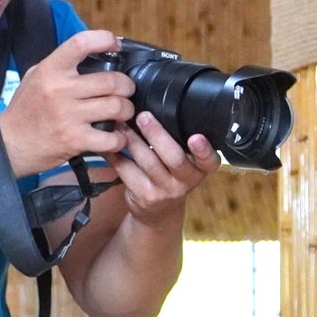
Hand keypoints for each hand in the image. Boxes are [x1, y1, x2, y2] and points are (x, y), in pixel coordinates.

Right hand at [0, 30, 134, 176]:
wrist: (8, 144)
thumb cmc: (25, 110)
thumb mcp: (35, 77)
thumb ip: (60, 65)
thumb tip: (93, 53)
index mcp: (51, 70)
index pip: (81, 43)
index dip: (104, 39)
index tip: (115, 44)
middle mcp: (60, 90)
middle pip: (111, 81)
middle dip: (126, 86)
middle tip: (126, 91)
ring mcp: (68, 116)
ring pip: (116, 107)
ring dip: (126, 110)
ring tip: (123, 112)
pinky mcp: (74, 140)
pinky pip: (110, 137)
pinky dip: (119, 138)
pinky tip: (116, 136)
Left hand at [111, 111, 219, 226]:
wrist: (158, 212)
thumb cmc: (172, 175)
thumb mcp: (186, 162)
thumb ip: (180, 141)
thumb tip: (162, 105)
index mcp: (201, 169)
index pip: (209, 160)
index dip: (204, 150)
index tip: (196, 136)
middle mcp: (186, 181)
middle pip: (174, 158)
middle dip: (157, 135)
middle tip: (143, 116)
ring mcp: (165, 191)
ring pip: (148, 162)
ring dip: (132, 140)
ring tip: (121, 124)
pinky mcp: (144, 196)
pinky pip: (126, 171)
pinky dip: (114, 154)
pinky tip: (108, 142)